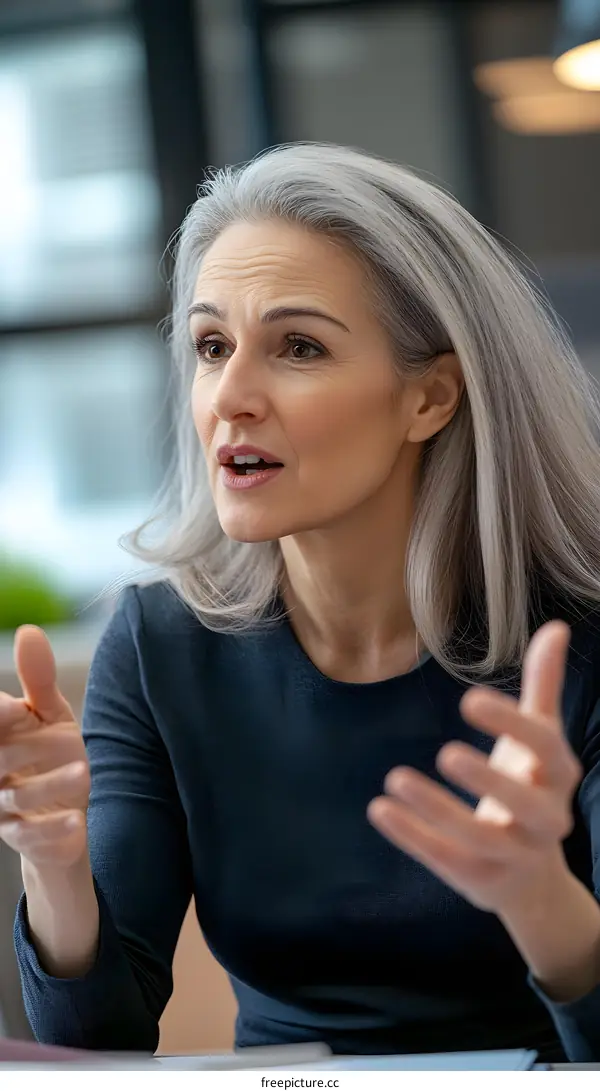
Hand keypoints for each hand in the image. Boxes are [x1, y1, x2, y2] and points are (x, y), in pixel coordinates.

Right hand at [0, 626, 89, 868]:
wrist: (63, 813)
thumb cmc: (51, 753)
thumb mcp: (51, 714)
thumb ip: (40, 679)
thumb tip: (28, 631)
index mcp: (0, 735)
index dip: (2, 713)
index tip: (18, 707)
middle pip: (2, 759)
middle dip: (31, 749)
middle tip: (64, 740)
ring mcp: (4, 806)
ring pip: (19, 796)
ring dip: (51, 785)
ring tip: (83, 772)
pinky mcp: (23, 837)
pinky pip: (32, 835)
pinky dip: (53, 829)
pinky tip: (75, 821)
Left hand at [367, 620, 582, 915]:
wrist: (533, 877)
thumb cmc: (531, 785)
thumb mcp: (539, 737)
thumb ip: (543, 684)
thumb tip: (555, 626)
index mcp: (558, 776)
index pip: (546, 748)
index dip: (511, 724)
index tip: (469, 699)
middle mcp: (546, 820)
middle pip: (525, 804)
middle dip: (488, 781)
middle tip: (446, 753)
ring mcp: (514, 855)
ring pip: (480, 838)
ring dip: (436, 809)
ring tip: (394, 778)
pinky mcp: (479, 879)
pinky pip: (445, 860)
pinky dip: (412, 836)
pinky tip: (379, 809)